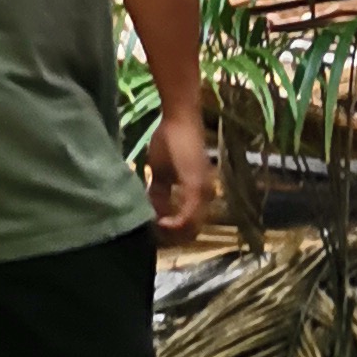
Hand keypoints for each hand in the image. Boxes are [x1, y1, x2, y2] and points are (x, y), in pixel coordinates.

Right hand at [147, 104, 213, 241]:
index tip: (151, 231)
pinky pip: (187, 216)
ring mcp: (204, 192)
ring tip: (153, 227)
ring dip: (171, 232)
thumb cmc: (170, 141)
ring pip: (190, 228)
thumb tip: (153, 213)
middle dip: (169, 237)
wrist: (179, 118)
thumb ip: (159, 194)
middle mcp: (206, 196)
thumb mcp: (160, 173)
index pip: (188, 227)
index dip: (169, 234)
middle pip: (190, 233)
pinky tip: (159, 220)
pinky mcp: (197, 186)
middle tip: (150, 233)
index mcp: (199, 194)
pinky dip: (173, 223)